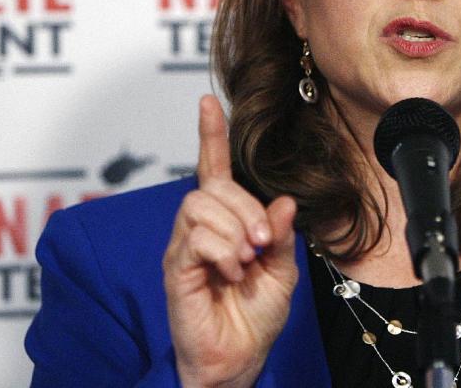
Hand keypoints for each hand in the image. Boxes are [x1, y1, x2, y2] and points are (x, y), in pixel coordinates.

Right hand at [163, 95, 297, 387]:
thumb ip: (281, 234)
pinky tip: (232, 271)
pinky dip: (221, 250)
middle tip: (264, 243)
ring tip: (247, 260)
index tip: (208, 103)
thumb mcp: (283, 270)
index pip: (214, 169)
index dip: (211, 136)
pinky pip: (195, 236)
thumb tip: (284, 201)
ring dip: (234, 229)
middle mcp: (201, 229)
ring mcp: (185, 247)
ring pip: (201, 204)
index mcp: (227, 223)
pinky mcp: (176, 268)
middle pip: (213, 186)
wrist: (241, 358)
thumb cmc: (256, 316)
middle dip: (245, 208)